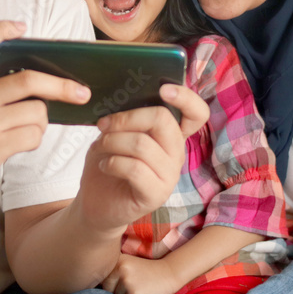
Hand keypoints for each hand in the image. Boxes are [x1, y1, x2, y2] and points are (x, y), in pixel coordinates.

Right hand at [0, 20, 90, 207]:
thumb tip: (25, 74)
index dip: (0, 30)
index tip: (21, 27)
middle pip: (28, 80)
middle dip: (61, 86)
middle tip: (81, 92)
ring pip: (36, 112)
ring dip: (41, 122)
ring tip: (26, 130)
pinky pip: (32, 136)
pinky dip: (34, 139)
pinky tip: (21, 143)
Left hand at [74, 83, 208, 233]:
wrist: (96, 204)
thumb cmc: (107, 163)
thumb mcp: (116, 134)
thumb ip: (127, 118)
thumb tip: (120, 98)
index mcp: (171, 134)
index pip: (197, 113)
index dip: (186, 97)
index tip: (162, 89)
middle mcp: (176, 153)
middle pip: (163, 120)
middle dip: (127, 117)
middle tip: (104, 124)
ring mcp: (169, 175)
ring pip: (142, 144)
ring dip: (112, 141)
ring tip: (100, 146)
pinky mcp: (156, 194)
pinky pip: (134, 168)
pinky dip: (112, 162)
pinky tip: (104, 165)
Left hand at [101, 254, 179, 293]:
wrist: (168, 272)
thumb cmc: (145, 270)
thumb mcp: (127, 264)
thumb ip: (112, 271)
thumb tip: (91, 284)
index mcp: (116, 260)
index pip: (102, 280)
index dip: (109, 285)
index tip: (121, 282)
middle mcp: (120, 269)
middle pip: (108, 291)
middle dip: (116, 293)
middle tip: (132, 285)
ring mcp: (127, 281)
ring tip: (138, 288)